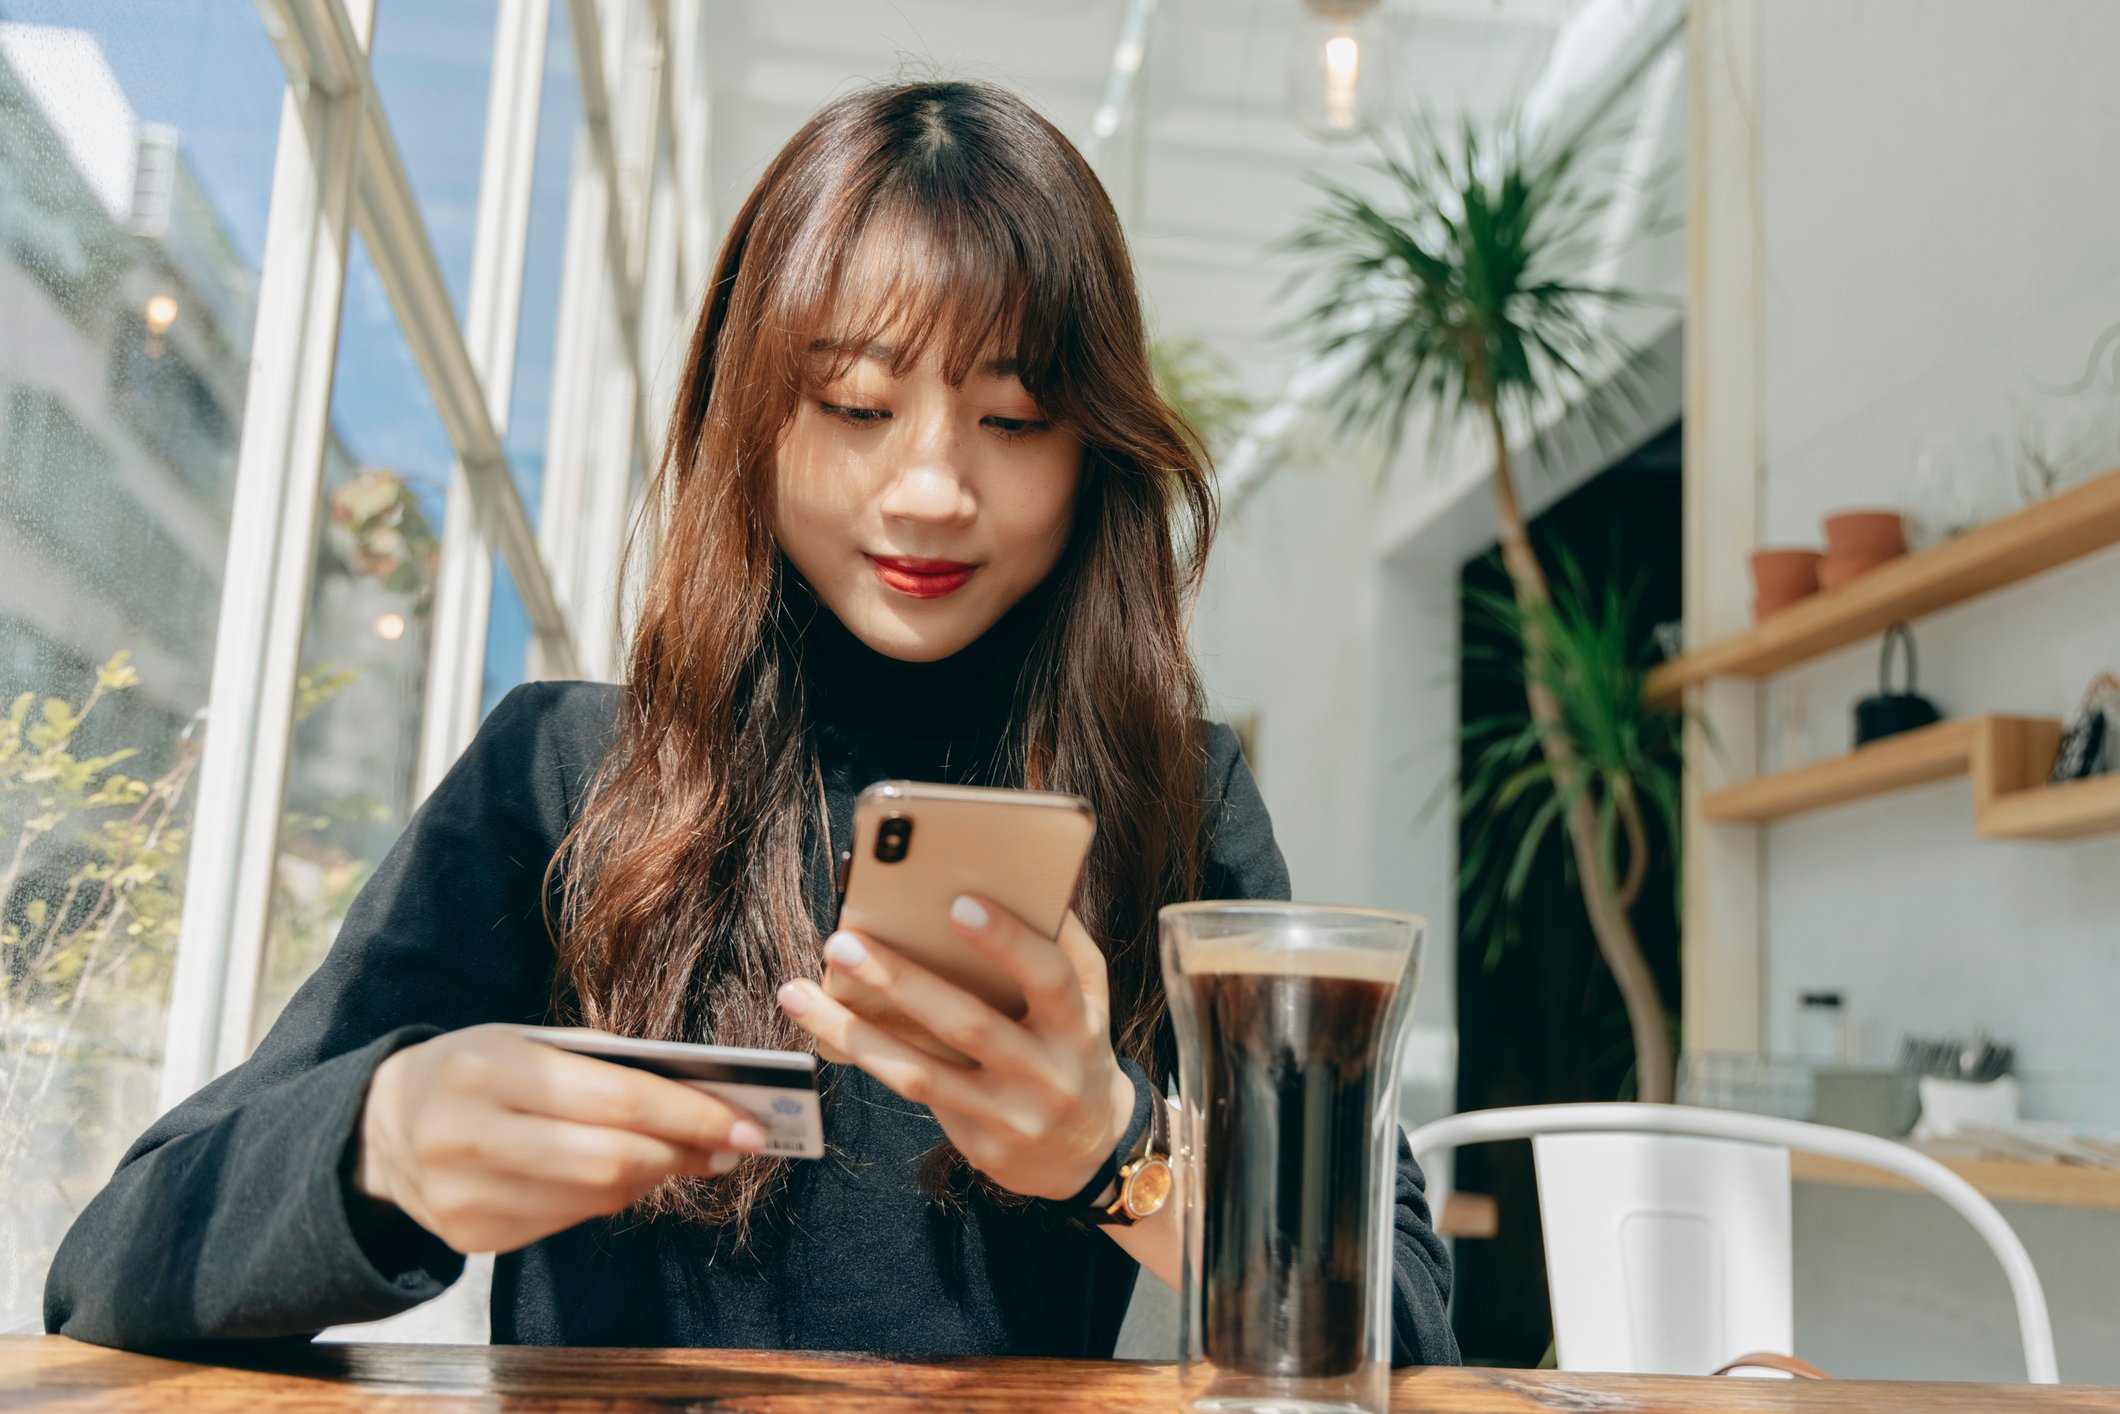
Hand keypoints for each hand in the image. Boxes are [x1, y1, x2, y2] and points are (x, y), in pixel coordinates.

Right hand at [352, 1024, 766, 1253]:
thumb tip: (700, 1099)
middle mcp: (468, 1134)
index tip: (748, 1123)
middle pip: (610, 1159)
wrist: (382, 1127)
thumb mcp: (525, 1042)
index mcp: (488, 1067)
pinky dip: (608, 1198)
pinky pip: (566, 1222)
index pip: (615, 1099)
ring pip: (594, 1198)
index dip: (690, 1115)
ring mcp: (463, 1195)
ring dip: (655, 1178)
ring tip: (689, 1157)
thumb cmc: (477, 1070)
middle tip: (734, 1145)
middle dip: (685, 1153)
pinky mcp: (469, 1237)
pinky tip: (630, 1177)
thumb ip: (603, 1066)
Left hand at [776, 898, 1135, 1202]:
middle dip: (902, 982)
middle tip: (843, 941)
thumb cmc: (1073, 1045)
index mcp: (1079, 1025)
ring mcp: (1010, 1115)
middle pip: (969, 1026)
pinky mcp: (979, 1144)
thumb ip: (1062, 944)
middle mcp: (1047, 1074)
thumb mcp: (1088, 998)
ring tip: (798, 992)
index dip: (1008, 942)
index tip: (959, 903)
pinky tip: (824, 1026)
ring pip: (921, 1073)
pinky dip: (867, 1056)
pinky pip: (913, 1092)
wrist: (1089, 1148)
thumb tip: (1021, 880)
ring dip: (854, 1031)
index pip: (1049, 978)